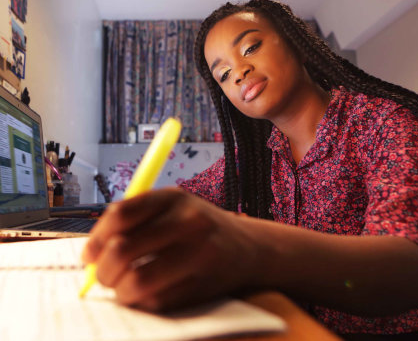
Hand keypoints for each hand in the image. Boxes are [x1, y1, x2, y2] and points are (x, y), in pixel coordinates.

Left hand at [82, 187, 257, 311]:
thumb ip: (136, 221)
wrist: (248, 247)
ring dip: (120, 291)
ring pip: (138, 281)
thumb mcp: (173, 208)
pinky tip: (147, 294)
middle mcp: (188, 221)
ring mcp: (199, 254)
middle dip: (103, 271)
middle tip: (102, 277)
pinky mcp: (204, 284)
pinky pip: (157, 301)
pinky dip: (143, 301)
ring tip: (122, 288)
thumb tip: (94, 253)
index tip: (88, 255)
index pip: (121, 214)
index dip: (96, 238)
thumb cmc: (200, 227)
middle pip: (123, 250)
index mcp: (174, 197)